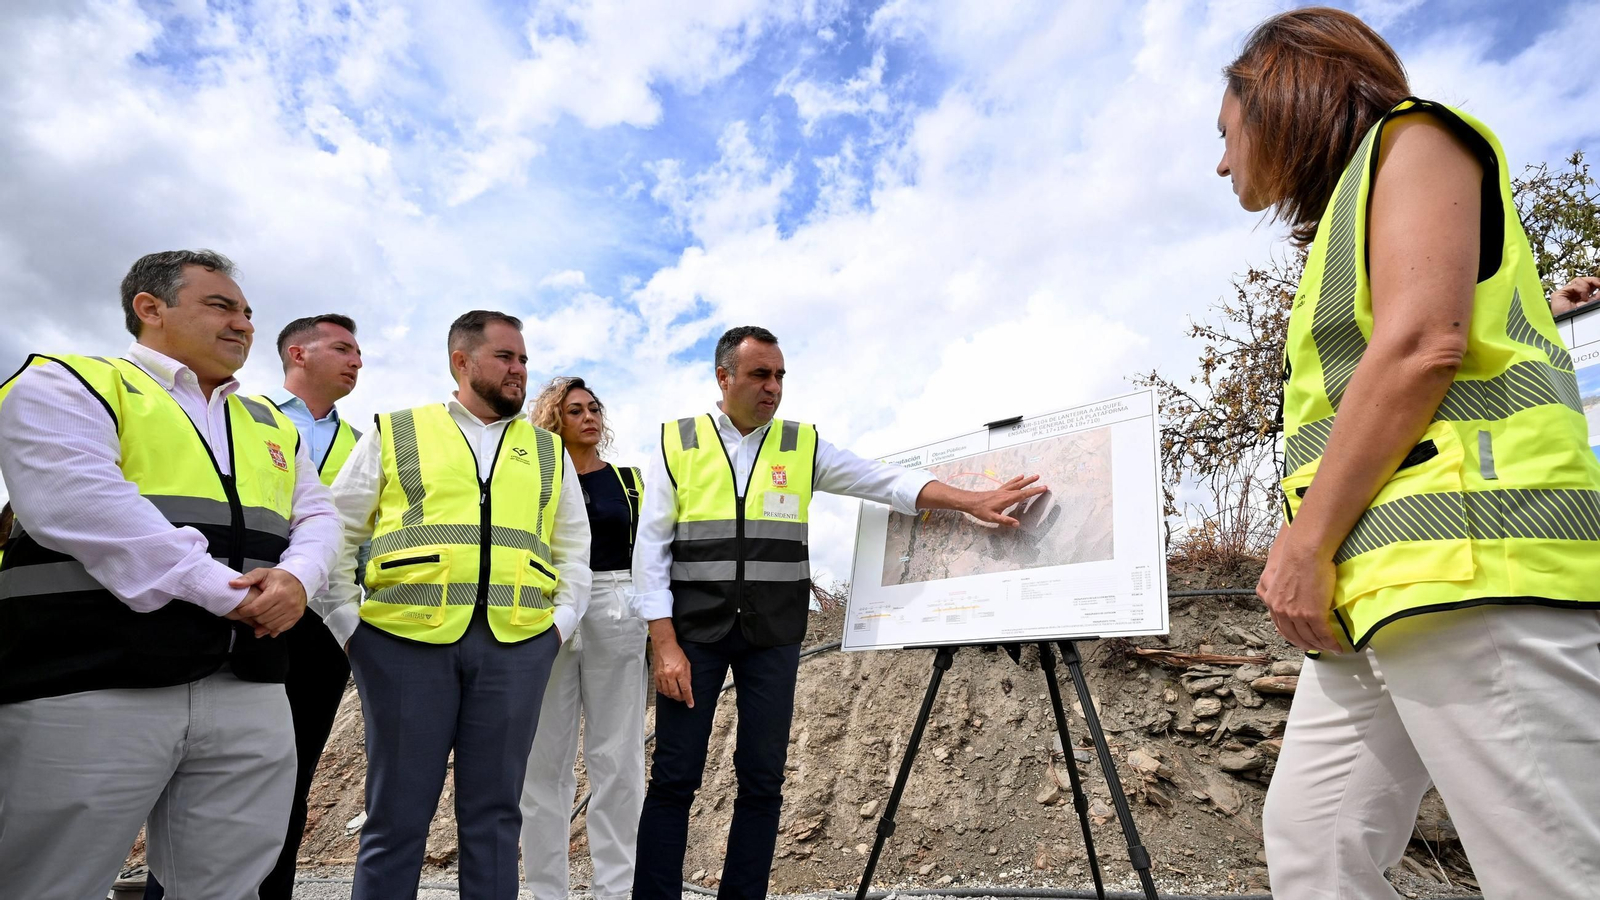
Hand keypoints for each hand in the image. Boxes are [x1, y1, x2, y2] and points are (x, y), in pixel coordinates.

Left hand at [228, 567, 307, 637]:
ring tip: (260, 616)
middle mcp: (287, 602)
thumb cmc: (280, 577)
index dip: (245, 611)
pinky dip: (272, 628)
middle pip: (262, 618)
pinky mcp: (297, 615)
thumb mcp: (263, 573)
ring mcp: (293, 610)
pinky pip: (281, 628)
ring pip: (271, 625)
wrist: (300, 579)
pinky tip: (268, 623)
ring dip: (262, 623)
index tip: (242, 610)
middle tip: (252, 611)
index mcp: (277, 592)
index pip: (256, 609)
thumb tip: (232, 584)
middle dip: (254, 617)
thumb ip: (247, 579)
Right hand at [649, 620, 693, 707]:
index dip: (688, 698)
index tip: (690, 704)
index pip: (685, 689)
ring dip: (672, 696)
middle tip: (683, 698)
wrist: (664, 646)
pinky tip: (667, 690)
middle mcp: (670, 675)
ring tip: (676, 694)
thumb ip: (688, 677)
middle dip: (680, 698)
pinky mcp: (656, 676)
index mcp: (679, 671)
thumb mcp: (687, 664)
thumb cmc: (676, 653)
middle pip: (675, 693)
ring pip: (667, 693)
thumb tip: (688, 688)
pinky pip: (659, 689)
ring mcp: (662, 676)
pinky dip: (664, 692)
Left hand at [962, 474, 1048, 526]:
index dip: (1034, 491)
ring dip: (1027, 480)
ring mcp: (1002, 490)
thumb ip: (1005, 520)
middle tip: (1043, 482)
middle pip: (1022, 488)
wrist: (970, 501)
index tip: (1044, 488)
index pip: (1023, 495)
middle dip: (1033, 485)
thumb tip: (1017, 524)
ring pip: (1017, 484)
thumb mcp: (992, 518)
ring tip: (1035, 476)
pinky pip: (1010, 483)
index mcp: (1007, 499)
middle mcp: (1006, 493)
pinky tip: (1020, 477)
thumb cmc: (980, 510)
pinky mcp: (999, 490)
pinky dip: (1016, 480)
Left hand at [1256, 526, 1341, 653]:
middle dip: (1306, 645)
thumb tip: (1284, 596)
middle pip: (1294, 636)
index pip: (1281, 626)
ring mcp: (1296, 614)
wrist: (1305, 553)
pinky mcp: (1313, 614)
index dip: (1292, 636)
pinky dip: (1331, 643)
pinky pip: (1323, 634)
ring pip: (1309, 637)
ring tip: (1329, 648)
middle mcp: (1281, 611)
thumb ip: (1279, 590)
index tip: (1301, 640)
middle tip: (1317, 648)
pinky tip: (1337, 647)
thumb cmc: (1296, 559)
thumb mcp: (1279, 577)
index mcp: (1272, 602)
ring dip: (1320, 646)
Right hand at [1550, 276, 1599, 315]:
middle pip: (1582, 280)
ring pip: (1577, 280)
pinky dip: (1581, 290)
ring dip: (1585, 287)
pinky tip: (1582, 297)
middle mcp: (1572, 293)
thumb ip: (1596, 295)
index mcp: (1580, 296)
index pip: (1587, 284)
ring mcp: (1565, 293)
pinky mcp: (1558, 294)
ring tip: (1586, 297)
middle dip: (1592, 281)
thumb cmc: (1579, 319)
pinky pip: (1573, 285)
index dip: (1595, 282)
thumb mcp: (1592, 303)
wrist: (1571, 324)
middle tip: (1598, 284)